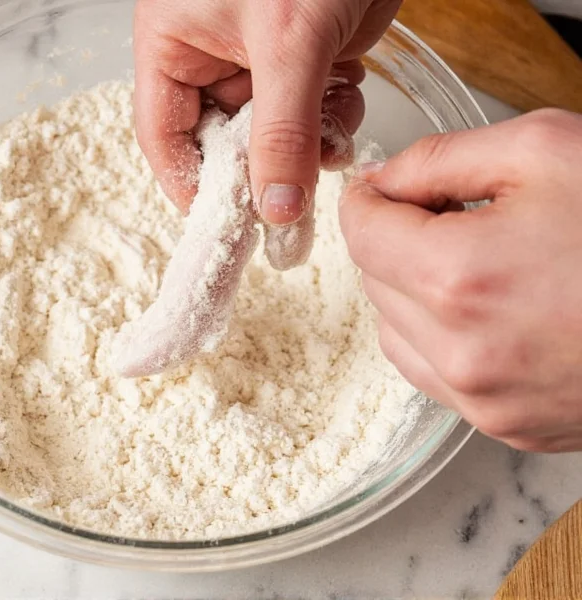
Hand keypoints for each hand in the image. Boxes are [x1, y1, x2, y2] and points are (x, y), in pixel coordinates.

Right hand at [133, 0, 400, 267]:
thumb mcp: (287, 43)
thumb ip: (282, 133)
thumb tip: (275, 209)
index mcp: (174, 46)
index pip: (166, 138)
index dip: (193, 185)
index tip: (229, 223)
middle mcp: (212, 60)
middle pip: (224, 146)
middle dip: (262, 167)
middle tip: (291, 192)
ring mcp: (260, 64)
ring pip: (274, 138)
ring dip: (306, 145)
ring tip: (330, 125)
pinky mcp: (304, 62)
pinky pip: (311, 117)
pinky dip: (333, 120)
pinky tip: (345, 94)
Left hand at [340, 109, 581, 452]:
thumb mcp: (543, 150)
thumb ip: (439, 159)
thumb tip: (383, 181)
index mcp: (458, 276)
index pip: (359, 233)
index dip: (369, 199)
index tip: (384, 188)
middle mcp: (460, 351)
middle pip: (373, 281)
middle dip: (396, 240)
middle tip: (450, 215)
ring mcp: (483, 399)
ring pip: (395, 332)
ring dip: (412, 291)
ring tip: (476, 262)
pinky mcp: (505, 425)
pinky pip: (432, 373)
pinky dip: (440, 337)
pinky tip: (488, 309)